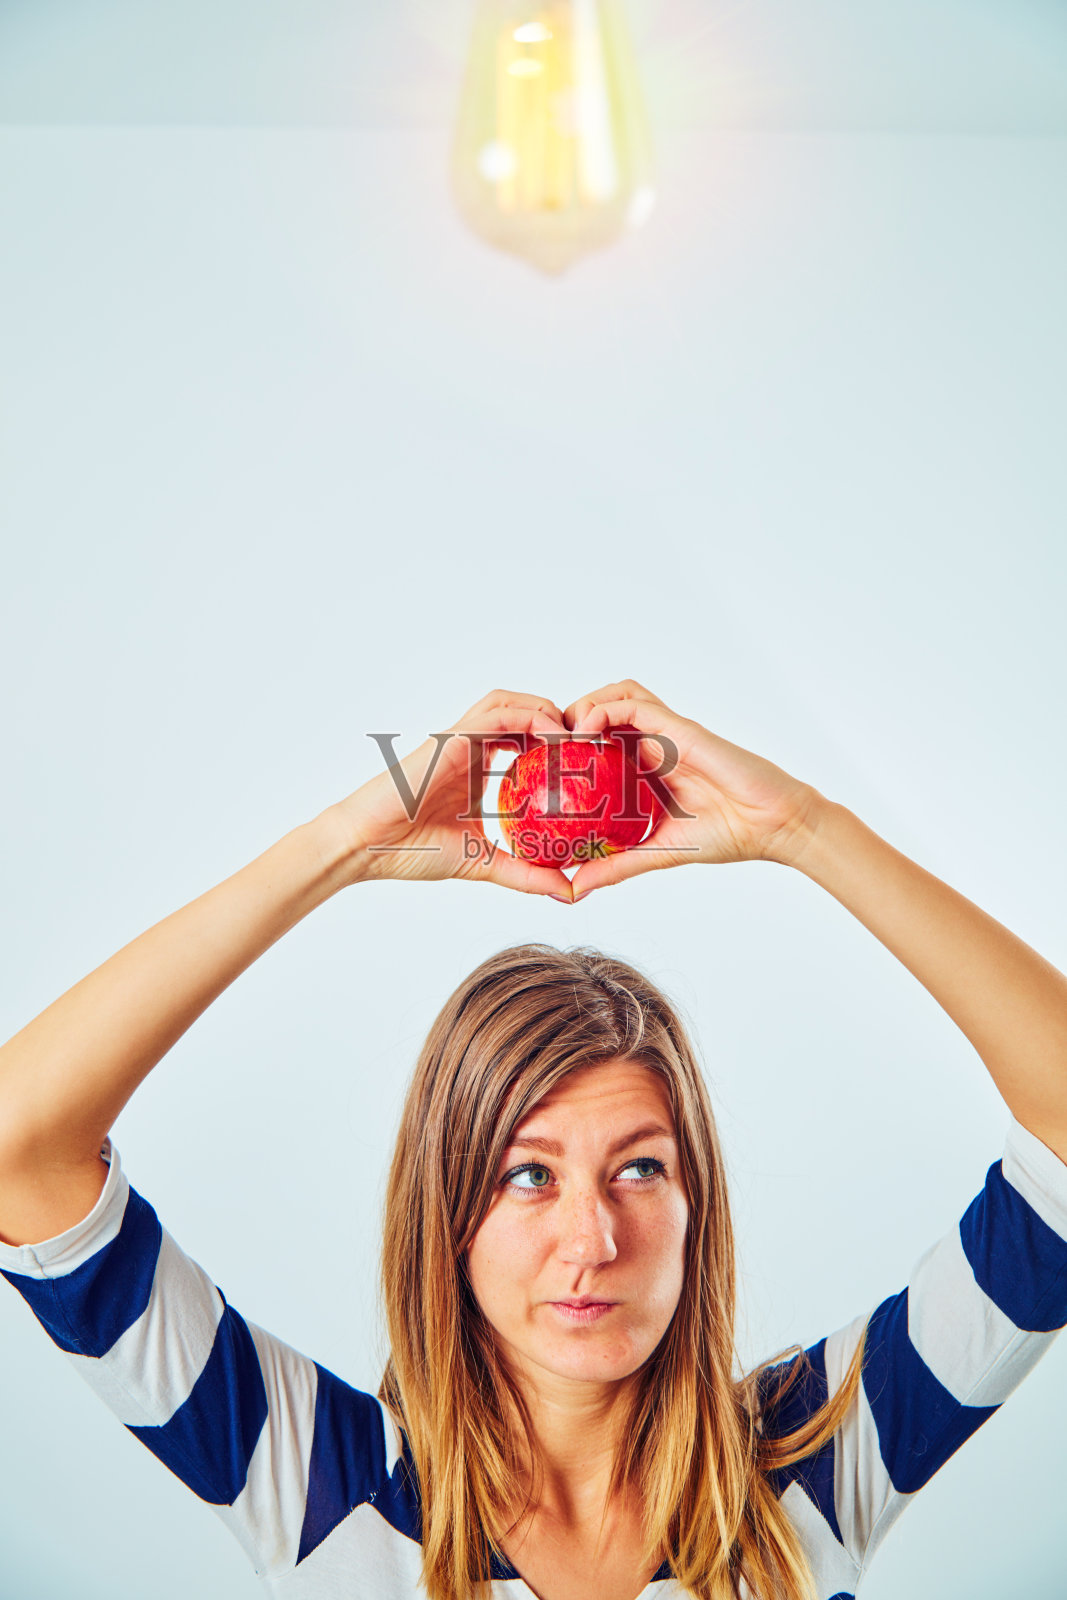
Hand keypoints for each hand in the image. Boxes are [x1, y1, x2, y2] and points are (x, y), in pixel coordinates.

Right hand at [331, 689, 574, 898]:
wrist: (366, 847)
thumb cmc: (411, 851)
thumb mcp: (483, 862)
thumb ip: (525, 872)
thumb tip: (568, 891)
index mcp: (479, 769)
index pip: (527, 740)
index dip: (560, 743)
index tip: (590, 764)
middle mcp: (471, 748)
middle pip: (524, 712)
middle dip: (561, 719)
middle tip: (591, 745)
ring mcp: (460, 740)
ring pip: (511, 702)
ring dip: (546, 710)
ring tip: (575, 736)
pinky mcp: (450, 739)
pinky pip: (495, 714)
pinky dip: (527, 717)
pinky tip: (552, 737)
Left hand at [561, 679, 824, 897]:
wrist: (773, 825)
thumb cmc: (728, 835)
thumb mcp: (657, 853)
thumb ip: (616, 865)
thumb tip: (573, 889)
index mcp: (648, 766)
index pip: (600, 740)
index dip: (567, 745)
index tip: (540, 767)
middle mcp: (655, 742)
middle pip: (601, 710)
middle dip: (566, 720)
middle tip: (543, 748)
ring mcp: (666, 730)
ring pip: (614, 695)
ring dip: (582, 707)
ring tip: (560, 737)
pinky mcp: (678, 726)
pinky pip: (633, 703)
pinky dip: (603, 710)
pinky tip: (585, 734)